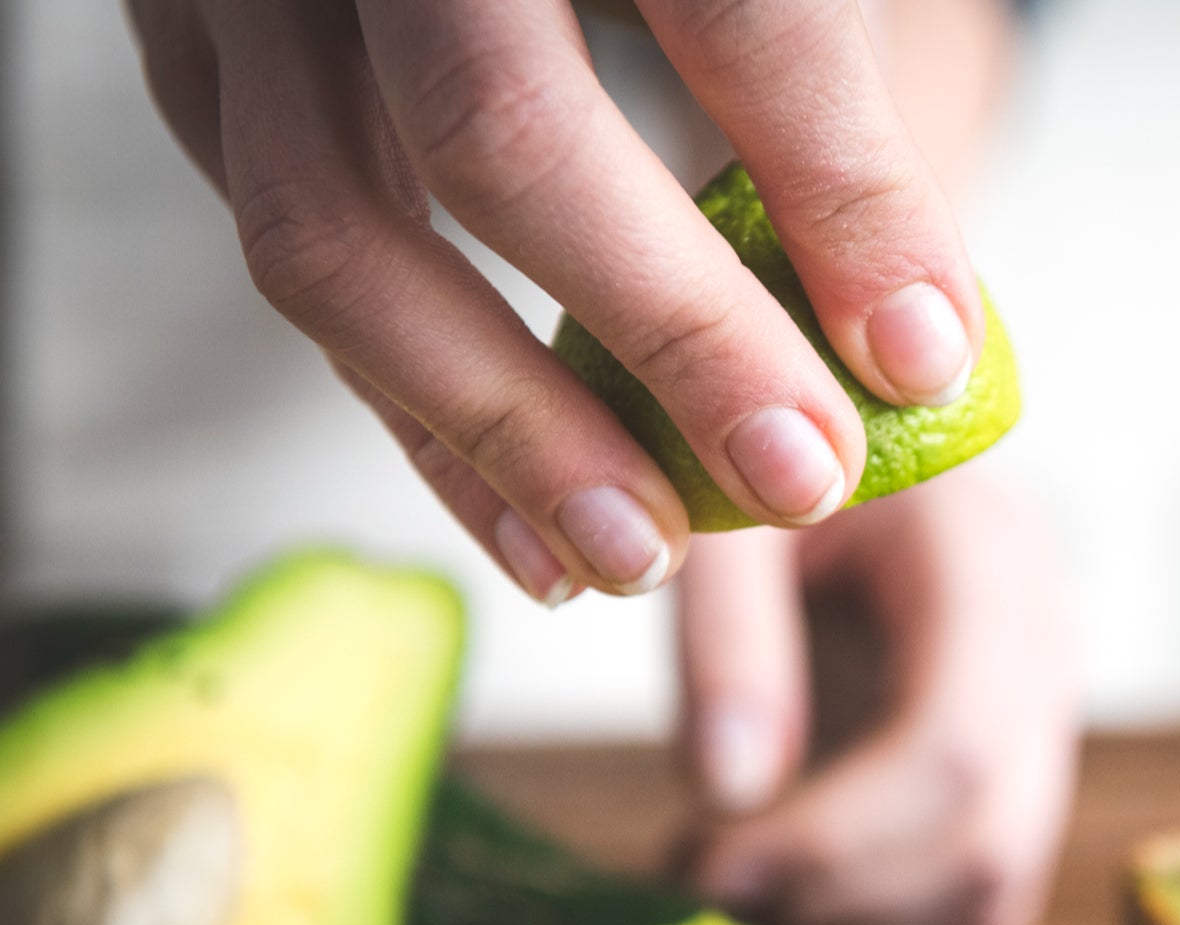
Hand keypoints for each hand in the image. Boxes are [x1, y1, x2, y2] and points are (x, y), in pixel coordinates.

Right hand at [127, 0, 982, 601]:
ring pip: (335, 236)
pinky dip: (424, 428)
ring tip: (645, 554)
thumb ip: (817, 100)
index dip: (836, 188)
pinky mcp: (195, 68)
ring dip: (511, 434)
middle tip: (801, 479)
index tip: (922, 357)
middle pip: (498, 131)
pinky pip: (294, 273)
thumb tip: (915, 343)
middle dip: (672, 335)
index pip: (733, 13)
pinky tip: (534, 536)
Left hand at [676, 471, 1078, 924]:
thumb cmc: (766, 457)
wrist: (824, 437)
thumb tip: (729, 796)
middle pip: (987, 839)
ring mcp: (1044, 713)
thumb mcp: (725, 516)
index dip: (835, 838)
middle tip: (705, 894)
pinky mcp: (1017, 770)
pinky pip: (978, 897)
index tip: (707, 867)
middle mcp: (1045, 642)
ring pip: (993, 890)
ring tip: (733, 891)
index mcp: (986, 556)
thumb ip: (727, 638)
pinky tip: (786, 888)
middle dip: (839, 898)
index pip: (956, 744)